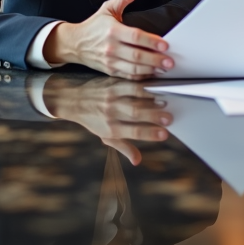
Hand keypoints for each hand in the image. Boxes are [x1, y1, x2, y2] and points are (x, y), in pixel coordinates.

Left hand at [42, 77, 171, 164]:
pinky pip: (131, 83)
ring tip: (165, 101)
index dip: (150, 134)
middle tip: (170, 118)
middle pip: (136, 114)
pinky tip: (156, 87)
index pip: (134, 132)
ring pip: (135, 96)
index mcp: (111, 128)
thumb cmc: (93, 120)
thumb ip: (123, 147)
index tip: (165, 134)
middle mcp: (111, 112)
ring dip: (151, 99)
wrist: (73, 99)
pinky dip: (144, 85)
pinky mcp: (113, 83)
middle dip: (154, 116)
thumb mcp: (105, 136)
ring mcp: (112, 97)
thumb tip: (137, 161)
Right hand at [45, 0, 173, 78]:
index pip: (135, 36)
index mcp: (112, 31)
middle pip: (137, 55)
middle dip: (155, 59)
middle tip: (170, 60)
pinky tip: (152, 73)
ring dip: (151, 69)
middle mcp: (111, 47)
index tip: (165, 44)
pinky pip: (128, 76)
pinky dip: (141, 76)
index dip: (151, 41)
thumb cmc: (94, 26)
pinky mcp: (110, 71)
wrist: (74, 43)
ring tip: (164, 68)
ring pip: (133, 69)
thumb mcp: (108, 8)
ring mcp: (110, 61)